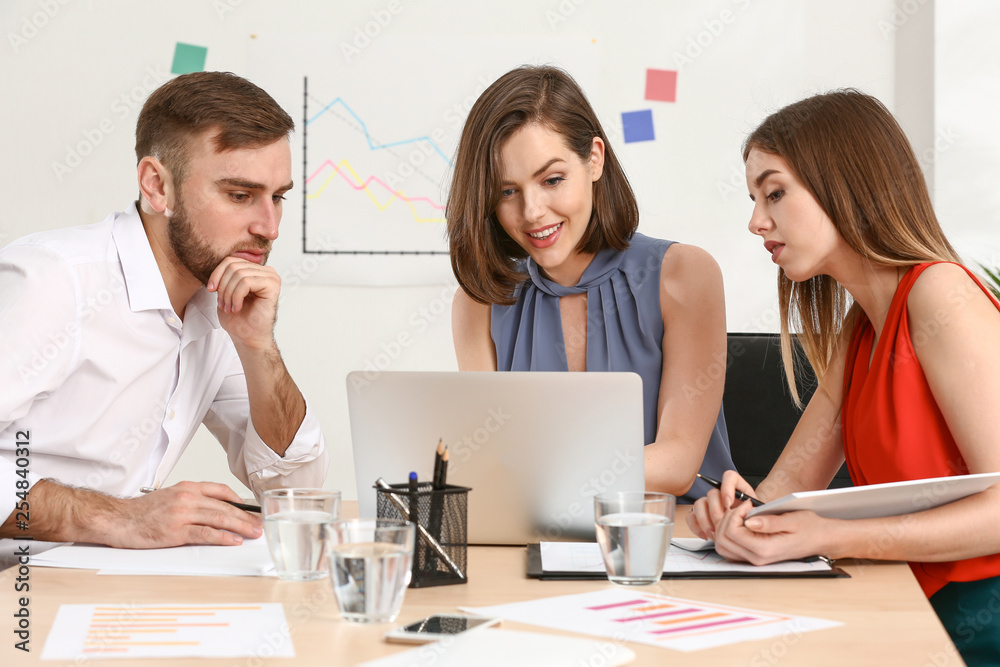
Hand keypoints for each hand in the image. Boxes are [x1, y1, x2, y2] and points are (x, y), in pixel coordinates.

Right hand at [108, 481, 262, 548]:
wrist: (117, 519)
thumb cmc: (142, 512)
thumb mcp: (171, 497)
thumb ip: (192, 501)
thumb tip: (216, 511)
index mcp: (187, 487)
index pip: (221, 490)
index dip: (240, 501)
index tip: (252, 510)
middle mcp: (187, 497)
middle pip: (225, 506)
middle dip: (246, 516)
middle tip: (260, 524)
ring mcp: (182, 513)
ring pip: (219, 518)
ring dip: (240, 527)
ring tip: (253, 533)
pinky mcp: (175, 531)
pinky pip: (204, 533)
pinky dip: (222, 537)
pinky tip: (233, 540)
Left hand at [208, 257, 280, 349]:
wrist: (247, 337)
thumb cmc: (239, 318)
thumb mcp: (225, 291)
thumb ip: (225, 276)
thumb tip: (218, 263)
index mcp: (255, 270)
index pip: (230, 260)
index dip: (217, 274)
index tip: (211, 290)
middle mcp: (265, 271)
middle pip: (233, 266)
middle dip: (223, 287)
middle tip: (223, 304)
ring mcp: (271, 277)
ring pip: (238, 274)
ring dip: (229, 294)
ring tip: (230, 307)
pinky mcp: (273, 285)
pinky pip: (246, 282)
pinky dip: (236, 297)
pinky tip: (237, 307)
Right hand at [686, 470, 756, 539]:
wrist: (754, 531)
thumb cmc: (760, 523)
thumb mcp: (765, 515)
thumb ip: (760, 513)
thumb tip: (751, 516)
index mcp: (738, 487)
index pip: (729, 476)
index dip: (726, 488)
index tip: (729, 504)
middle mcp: (722, 493)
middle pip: (711, 493)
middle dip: (716, 511)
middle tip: (723, 524)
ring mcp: (710, 504)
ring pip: (699, 504)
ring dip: (705, 520)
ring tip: (715, 533)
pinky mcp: (702, 515)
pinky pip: (691, 516)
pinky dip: (697, 526)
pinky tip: (707, 536)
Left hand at [711, 500, 833, 564]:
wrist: (820, 539)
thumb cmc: (809, 527)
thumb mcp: (792, 519)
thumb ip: (769, 522)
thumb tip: (748, 522)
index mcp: (765, 549)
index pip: (732, 532)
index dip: (735, 514)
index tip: (748, 504)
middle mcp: (757, 559)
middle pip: (722, 540)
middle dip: (727, 519)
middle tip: (743, 508)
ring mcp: (754, 560)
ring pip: (722, 546)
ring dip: (725, 527)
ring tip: (741, 515)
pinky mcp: (752, 556)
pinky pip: (729, 548)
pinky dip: (728, 534)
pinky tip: (740, 522)